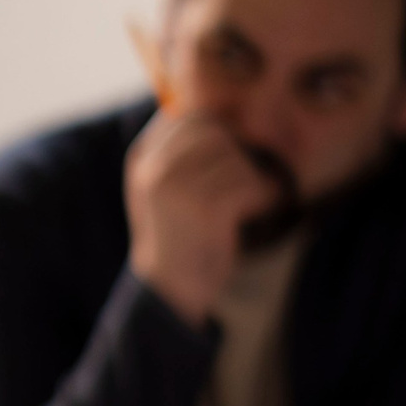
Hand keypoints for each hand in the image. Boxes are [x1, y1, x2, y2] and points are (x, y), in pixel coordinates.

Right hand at [124, 110, 278, 326]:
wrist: (168, 289)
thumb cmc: (174, 234)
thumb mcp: (159, 189)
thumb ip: (176, 152)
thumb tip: (221, 116)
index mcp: (141, 158)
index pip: (189, 117)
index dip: (219, 130)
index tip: (229, 155)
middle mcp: (155, 170)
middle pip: (217, 134)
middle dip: (238, 155)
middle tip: (244, 180)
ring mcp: (179, 191)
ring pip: (236, 160)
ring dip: (253, 179)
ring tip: (252, 198)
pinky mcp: (207, 212)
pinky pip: (250, 185)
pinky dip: (264, 196)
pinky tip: (260, 208)